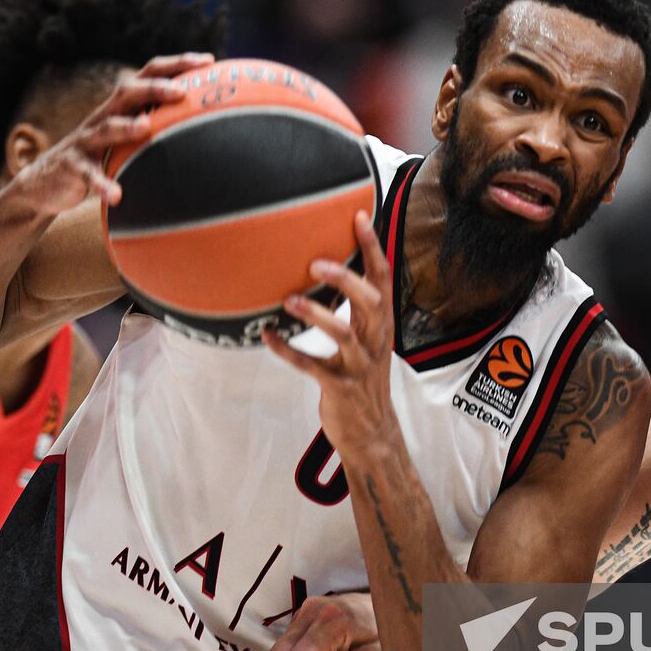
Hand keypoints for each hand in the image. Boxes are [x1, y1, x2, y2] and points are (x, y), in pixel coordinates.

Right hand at [10, 52, 214, 215]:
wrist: (48, 181)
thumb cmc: (101, 157)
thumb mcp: (127, 139)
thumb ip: (156, 127)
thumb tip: (207, 127)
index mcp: (121, 107)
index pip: (148, 74)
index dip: (176, 64)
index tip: (208, 61)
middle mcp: (104, 116)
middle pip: (127, 91)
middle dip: (155, 88)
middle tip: (182, 92)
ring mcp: (86, 140)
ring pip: (106, 127)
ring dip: (126, 126)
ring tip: (146, 128)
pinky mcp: (73, 166)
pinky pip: (88, 174)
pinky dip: (102, 184)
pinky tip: (117, 195)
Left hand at [264, 211, 401, 459]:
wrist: (372, 432)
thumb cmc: (364, 380)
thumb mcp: (368, 341)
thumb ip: (355, 310)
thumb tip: (326, 271)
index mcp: (381, 325)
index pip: (383, 278)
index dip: (372, 247)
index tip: (357, 217)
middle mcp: (375, 341)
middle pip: (371, 301)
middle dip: (346, 280)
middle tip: (316, 264)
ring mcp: (359, 365)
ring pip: (344, 334)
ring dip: (316, 315)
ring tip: (289, 300)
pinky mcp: (340, 387)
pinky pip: (311, 366)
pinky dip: (288, 350)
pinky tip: (268, 335)